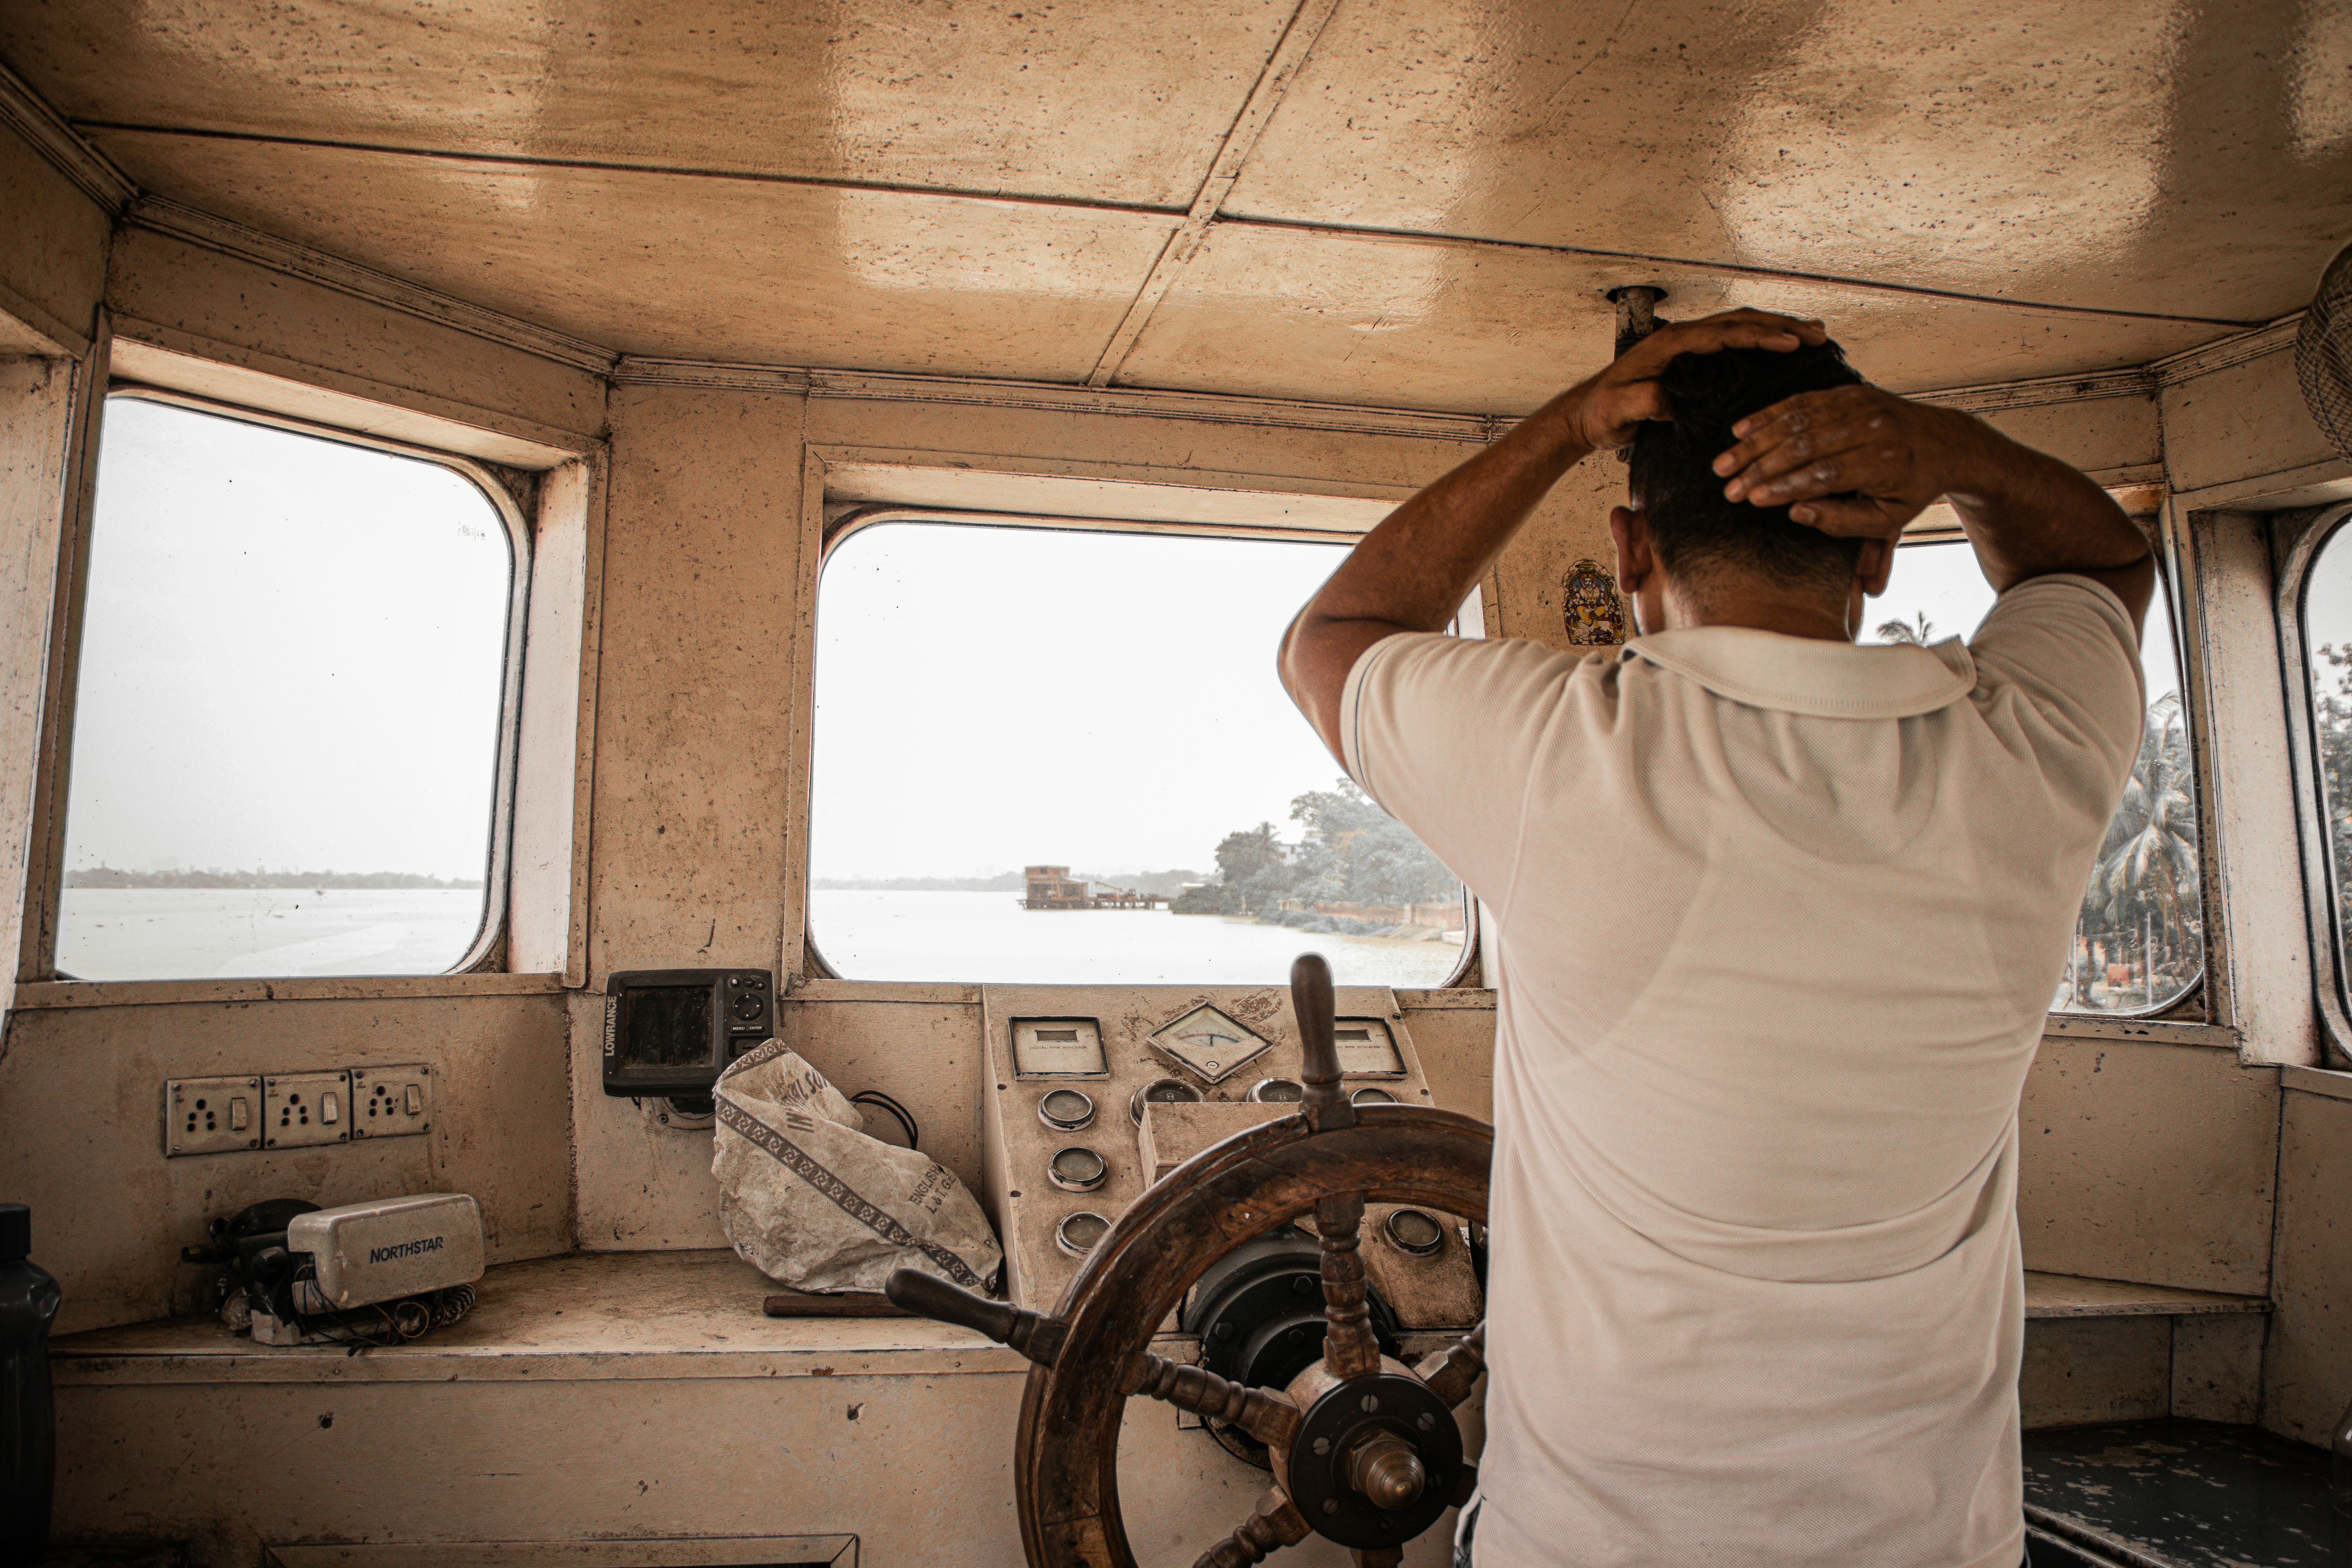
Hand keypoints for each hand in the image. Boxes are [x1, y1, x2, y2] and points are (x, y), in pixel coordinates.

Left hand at [1560, 309, 1829, 450]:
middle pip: (1740, 321)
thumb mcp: (1616, 412)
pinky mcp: (1692, 357)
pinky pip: (1733, 340)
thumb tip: (1667, 400)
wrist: (1587, 413)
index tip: (1791, 342)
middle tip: (1818, 333)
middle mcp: (1681, 337)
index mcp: (1669, 345)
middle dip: (1782, 324)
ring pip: (1740, 326)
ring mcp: (1688, 345)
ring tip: (1813, 332)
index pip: (1724, 333)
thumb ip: (1640, 403)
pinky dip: (1761, 339)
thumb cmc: (1601, 413)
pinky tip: (1783, 346)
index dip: (1760, 337)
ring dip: (1777, 327)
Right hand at [1711, 385, 1977, 537]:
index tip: (1752, 499)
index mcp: (1885, 461)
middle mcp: (1873, 427)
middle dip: (1760, 467)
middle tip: (1728, 486)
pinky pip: (1803, 400)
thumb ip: (1842, 520)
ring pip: (1798, 420)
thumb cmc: (1912, 487)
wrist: (1946, 443)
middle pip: (1805, 445)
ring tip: (1725, 463)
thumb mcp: (1887, 518)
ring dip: (1756, 442)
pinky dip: (1769, 415)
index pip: (1825, 473)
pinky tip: (1742, 430)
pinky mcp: (1851, 391)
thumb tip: (1795, 512)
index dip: (1785, 486)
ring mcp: (1861, 404)